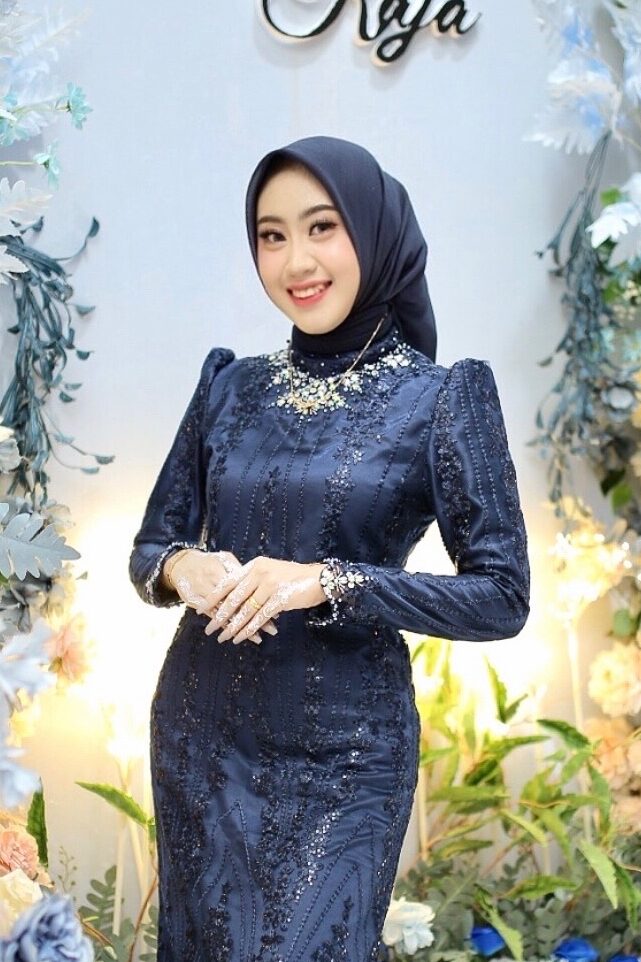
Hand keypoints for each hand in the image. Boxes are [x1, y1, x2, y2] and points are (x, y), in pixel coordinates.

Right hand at [163, 549, 278, 644]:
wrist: (181, 563)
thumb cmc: (208, 561)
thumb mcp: (224, 560)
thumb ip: (240, 570)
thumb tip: (261, 579)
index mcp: (222, 569)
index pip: (245, 587)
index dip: (261, 598)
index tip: (278, 607)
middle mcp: (213, 581)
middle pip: (238, 602)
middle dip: (256, 616)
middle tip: (272, 629)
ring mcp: (204, 592)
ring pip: (227, 614)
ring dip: (243, 627)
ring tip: (259, 638)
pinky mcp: (196, 602)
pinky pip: (214, 616)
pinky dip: (228, 627)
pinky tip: (239, 636)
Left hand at [196, 556, 325, 643]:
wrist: (319, 578)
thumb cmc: (294, 577)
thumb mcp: (270, 571)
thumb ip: (253, 579)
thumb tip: (233, 596)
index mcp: (254, 565)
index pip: (228, 582)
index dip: (213, 597)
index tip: (200, 609)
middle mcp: (259, 573)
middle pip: (233, 598)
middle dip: (219, 616)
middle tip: (209, 629)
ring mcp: (270, 586)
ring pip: (245, 611)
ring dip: (233, 627)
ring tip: (223, 638)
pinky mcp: (280, 599)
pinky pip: (259, 618)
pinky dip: (248, 630)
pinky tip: (240, 638)